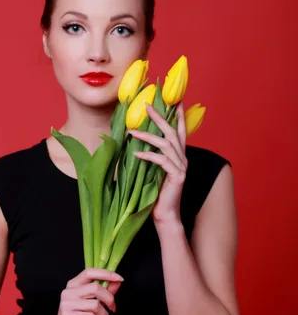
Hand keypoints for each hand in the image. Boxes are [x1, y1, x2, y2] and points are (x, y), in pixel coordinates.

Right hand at [50, 268, 123, 314]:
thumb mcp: (92, 302)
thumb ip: (104, 291)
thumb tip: (117, 282)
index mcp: (73, 284)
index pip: (89, 272)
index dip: (106, 273)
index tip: (119, 278)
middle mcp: (68, 292)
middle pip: (95, 288)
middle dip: (109, 299)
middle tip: (112, 308)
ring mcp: (66, 304)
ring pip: (95, 305)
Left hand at [129, 101, 187, 224]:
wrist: (165, 215)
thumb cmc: (156, 194)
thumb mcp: (153, 171)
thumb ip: (151, 157)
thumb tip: (134, 142)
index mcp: (178, 156)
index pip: (180, 131)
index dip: (178, 115)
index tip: (175, 99)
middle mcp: (182, 159)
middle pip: (173, 132)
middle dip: (160, 117)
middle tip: (147, 106)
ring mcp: (181, 167)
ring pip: (166, 144)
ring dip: (148, 136)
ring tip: (132, 131)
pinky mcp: (177, 177)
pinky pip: (162, 161)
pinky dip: (148, 155)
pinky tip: (136, 153)